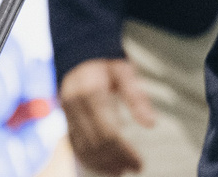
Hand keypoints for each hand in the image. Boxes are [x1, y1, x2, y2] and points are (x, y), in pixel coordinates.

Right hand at [60, 57, 154, 174]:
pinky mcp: (65, 118)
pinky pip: (74, 144)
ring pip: (83, 147)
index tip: (139, 163)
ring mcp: (67, 113)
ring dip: (101, 163)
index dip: (125, 151)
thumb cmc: (107, 62)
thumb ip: (137, 97)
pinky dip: (88, 158)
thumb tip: (151, 124)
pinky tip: (101, 165)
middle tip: (133, 168)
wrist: (79, 52)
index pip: (109, 132)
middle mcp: (75, 104)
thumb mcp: (125, 71)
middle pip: (96, 142)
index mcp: (91, 91)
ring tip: (120, 171)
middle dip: (115, 159)